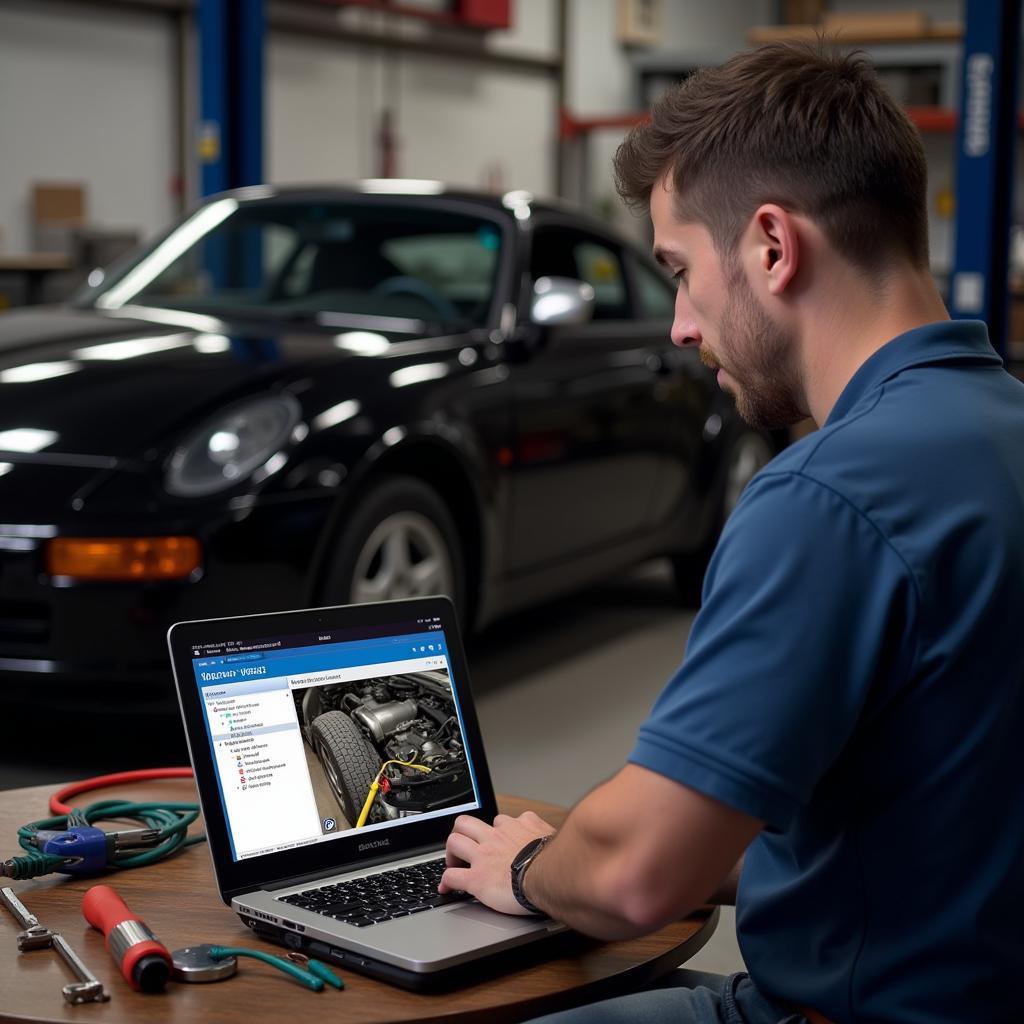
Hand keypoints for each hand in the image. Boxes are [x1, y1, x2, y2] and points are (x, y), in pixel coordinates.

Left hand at [439, 811, 555, 915]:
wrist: (550, 876)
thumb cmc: (558, 861)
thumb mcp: (554, 837)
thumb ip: (546, 835)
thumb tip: (557, 841)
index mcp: (518, 826)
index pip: (499, 821)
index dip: (493, 831)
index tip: (493, 840)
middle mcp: (497, 836)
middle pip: (466, 822)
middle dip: (461, 833)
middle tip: (465, 847)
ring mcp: (484, 855)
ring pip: (454, 842)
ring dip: (451, 854)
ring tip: (454, 863)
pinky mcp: (476, 878)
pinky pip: (452, 876)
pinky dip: (446, 882)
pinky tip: (446, 888)